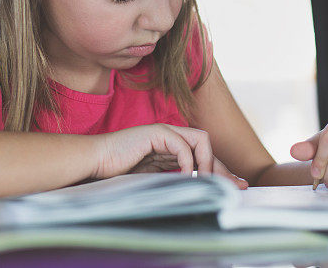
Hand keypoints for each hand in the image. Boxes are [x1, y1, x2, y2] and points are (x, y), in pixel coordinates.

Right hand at [93, 124, 247, 188]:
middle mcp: (170, 138)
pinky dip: (188, 162)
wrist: (93, 162)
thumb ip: (172, 182)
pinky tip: (185, 177)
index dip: (219, 170)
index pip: (202, 156)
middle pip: (207, 145)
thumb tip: (196, 195)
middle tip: (234, 185)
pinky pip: (182, 145)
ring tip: (206, 182)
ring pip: (200, 140)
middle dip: (222, 167)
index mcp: (169, 150)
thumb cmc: (115, 175)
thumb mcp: (152, 182)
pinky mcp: (156, 133)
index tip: (234, 186)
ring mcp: (164, 132)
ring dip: (208, 162)